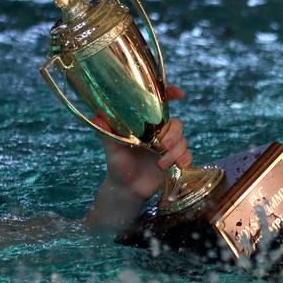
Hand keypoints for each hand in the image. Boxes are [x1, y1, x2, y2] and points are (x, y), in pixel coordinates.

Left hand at [91, 85, 192, 200]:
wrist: (126, 188)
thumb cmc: (117, 164)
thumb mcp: (111, 148)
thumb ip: (106, 132)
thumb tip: (95, 117)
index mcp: (145, 125)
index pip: (160, 105)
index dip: (171, 94)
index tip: (179, 93)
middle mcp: (158, 133)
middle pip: (177, 124)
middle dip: (174, 134)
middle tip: (163, 145)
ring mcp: (168, 147)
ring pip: (183, 140)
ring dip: (176, 152)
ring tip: (161, 164)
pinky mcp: (174, 160)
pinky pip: (187, 155)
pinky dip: (185, 159)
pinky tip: (178, 165)